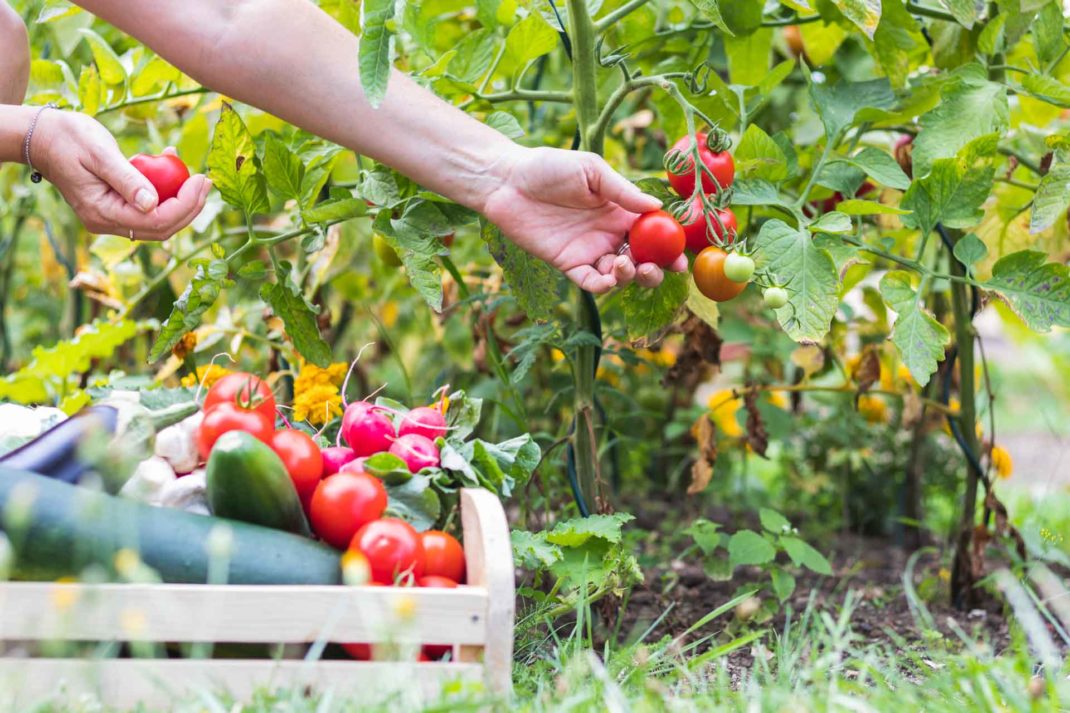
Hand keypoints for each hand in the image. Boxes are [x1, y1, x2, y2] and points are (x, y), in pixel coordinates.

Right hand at [30, 110, 209, 239]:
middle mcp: (107, 222)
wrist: (42, 136)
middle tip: (206, 181)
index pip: (156, 221)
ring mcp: (111, 218)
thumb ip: (127, 179)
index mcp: (102, 213)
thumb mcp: (100, 153)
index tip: (201, 180)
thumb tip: (153, 204)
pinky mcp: (116, 207)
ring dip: (180, 200)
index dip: (185, 205)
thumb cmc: (68, 138)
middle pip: (162, 227)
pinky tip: (170, 164)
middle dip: (189, 207)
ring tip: (193, 174)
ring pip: (158, 220)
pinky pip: (148, 207)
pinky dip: (165, 191)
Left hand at [479, 146, 686, 292]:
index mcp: (621, 211)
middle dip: (655, 270)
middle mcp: (609, 234)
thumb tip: (656, 207)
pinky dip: (603, 286)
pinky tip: (609, 278)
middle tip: (655, 268)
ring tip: (624, 264)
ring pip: (619, 276)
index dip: (670, 247)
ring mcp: (590, 251)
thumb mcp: (592, 171)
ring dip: (629, 276)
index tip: (681, 257)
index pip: (654, 234)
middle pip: (642, 260)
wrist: (508, 180)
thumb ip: (623, 191)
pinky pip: (590, 283)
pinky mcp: (568, 264)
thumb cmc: (550, 167)